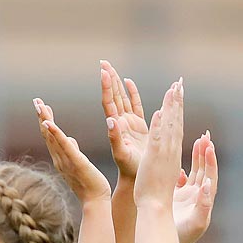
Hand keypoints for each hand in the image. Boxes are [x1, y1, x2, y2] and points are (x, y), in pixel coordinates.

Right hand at [35, 98, 110, 203]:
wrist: (95, 202)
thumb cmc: (90, 185)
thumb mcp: (80, 164)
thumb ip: (73, 152)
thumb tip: (70, 139)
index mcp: (61, 159)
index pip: (51, 137)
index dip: (46, 121)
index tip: (43, 107)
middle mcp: (59, 159)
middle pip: (48, 134)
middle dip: (41, 117)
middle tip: (36, 101)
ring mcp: (66, 160)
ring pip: (53, 137)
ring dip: (45, 120)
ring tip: (40, 106)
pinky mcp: (76, 162)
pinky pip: (64, 146)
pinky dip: (56, 134)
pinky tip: (49, 123)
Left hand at [99, 60, 147, 181]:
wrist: (139, 179)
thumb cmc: (130, 169)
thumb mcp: (121, 154)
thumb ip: (115, 138)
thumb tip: (110, 120)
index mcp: (115, 127)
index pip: (109, 103)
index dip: (106, 87)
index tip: (103, 71)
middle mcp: (120, 123)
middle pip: (113, 96)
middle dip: (109, 79)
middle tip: (103, 62)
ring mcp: (129, 124)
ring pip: (122, 98)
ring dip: (116, 83)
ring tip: (110, 67)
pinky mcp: (139, 127)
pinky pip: (135, 106)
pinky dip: (131, 93)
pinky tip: (128, 82)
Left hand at [134, 80, 183, 209]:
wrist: (157, 211)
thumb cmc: (159, 198)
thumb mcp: (165, 176)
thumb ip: (169, 164)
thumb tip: (174, 160)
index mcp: (173, 154)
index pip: (177, 127)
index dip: (178, 110)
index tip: (178, 94)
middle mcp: (172, 151)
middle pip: (176, 122)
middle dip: (178, 101)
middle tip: (180, 83)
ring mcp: (164, 155)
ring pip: (170, 127)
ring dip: (172, 107)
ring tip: (173, 89)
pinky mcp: (155, 161)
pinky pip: (157, 140)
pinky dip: (159, 127)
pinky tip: (159, 112)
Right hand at [173, 131, 217, 242]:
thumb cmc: (184, 237)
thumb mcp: (197, 222)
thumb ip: (205, 204)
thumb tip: (209, 184)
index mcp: (205, 199)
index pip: (210, 175)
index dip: (210, 160)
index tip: (208, 145)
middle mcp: (198, 196)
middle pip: (205, 170)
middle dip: (206, 153)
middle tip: (205, 136)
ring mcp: (188, 196)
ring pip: (194, 172)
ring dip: (196, 156)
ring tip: (197, 140)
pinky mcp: (176, 197)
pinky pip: (181, 178)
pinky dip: (181, 166)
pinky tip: (179, 157)